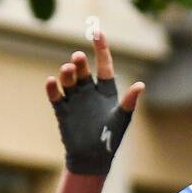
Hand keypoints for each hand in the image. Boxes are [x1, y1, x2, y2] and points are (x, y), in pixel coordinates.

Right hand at [45, 30, 143, 175]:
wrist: (92, 159)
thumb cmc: (110, 139)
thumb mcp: (121, 119)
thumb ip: (128, 102)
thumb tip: (140, 85)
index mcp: (106, 91)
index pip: (103, 64)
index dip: (101, 48)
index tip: (97, 32)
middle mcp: (89, 92)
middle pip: (83, 70)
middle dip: (79, 63)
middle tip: (77, 59)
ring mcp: (75, 100)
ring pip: (68, 80)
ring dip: (67, 73)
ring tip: (67, 71)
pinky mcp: (63, 111)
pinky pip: (56, 96)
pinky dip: (52, 88)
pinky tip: (51, 82)